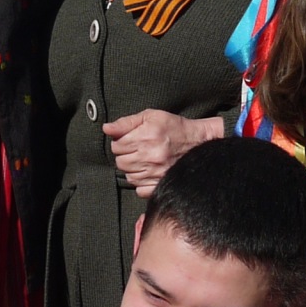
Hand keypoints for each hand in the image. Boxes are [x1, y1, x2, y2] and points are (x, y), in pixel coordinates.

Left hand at [104, 111, 224, 196]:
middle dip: (126, 156)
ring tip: (145, 160)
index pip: (116, 145)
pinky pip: (139, 189)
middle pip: (120, 162)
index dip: (121, 142)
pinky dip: (141, 183)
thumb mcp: (151, 117)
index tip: (131, 140)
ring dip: (133, 169)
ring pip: (128, 176)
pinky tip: (149, 173)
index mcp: (145, 137)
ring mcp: (155, 173)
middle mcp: (150, 156)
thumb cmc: (174, 128)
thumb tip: (106, 128)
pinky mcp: (160, 185)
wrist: (199, 142)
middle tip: (138, 150)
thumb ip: (126, 122)